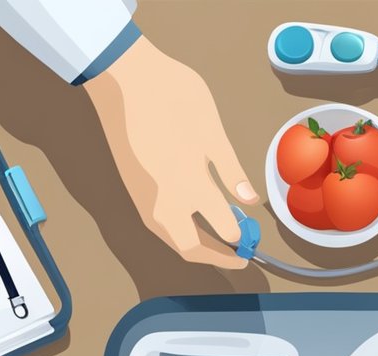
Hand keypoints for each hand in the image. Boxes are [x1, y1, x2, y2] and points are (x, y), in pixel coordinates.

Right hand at [84, 36, 257, 268]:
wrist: (123, 76)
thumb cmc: (172, 97)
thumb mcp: (212, 133)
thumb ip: (231, 172)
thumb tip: (248, 200)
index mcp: (191, 188)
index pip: (224, 230)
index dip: (242, 237)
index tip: (254, 238)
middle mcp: (164, 202)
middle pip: (191, 248)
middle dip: (217, 256)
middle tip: (239, 253)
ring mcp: (143, 199)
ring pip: (170, 239)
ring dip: (195, 245)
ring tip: (219, 239)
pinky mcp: (132, 190)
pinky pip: (157, 225)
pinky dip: (177, 232)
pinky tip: (192, 219)